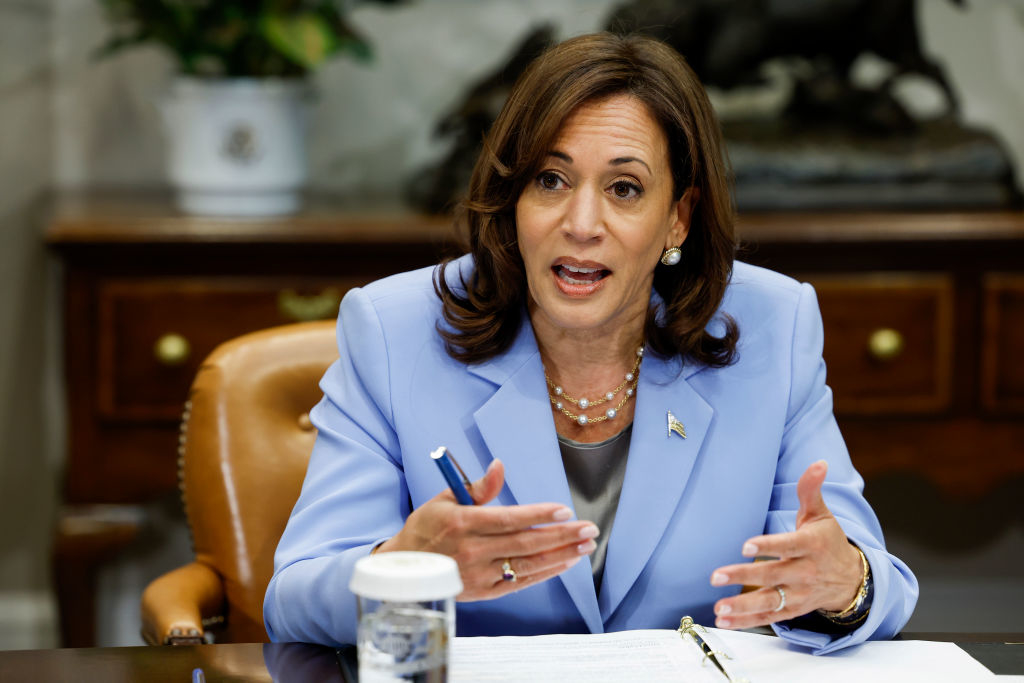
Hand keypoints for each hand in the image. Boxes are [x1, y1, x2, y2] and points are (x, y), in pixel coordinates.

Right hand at [376, 459, 597, 599]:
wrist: (404, 567)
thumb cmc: (427, 526)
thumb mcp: (446, 498)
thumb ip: (478, 487)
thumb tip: (499, 466)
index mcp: (463, 523)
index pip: (509, 519)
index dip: (539, 516)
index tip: (564, 511)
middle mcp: (473, 550)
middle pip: (525, 543)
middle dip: (562, 536)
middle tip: (589, 529)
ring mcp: (478, 574)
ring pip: (527, 565)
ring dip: (560, 555)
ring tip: (585, 545)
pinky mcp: (482, 592)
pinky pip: (519, 582)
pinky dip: (544, 573)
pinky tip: (564, 562)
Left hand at [709, 460, 862, 628]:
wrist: (852, 579)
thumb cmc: (829, 542)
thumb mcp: (822, 514)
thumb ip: (811, 490)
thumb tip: (819, 463)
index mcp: (811, 546)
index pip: (788, 546)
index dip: (768, 546)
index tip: (745, 546)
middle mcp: (805, 573)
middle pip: (772, 576)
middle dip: (743, 577)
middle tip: (716, 576)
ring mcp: (799, 594)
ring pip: (770, 602)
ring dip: (742, 607)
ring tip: (718, 607)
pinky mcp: (793, 609)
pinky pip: (769, 617)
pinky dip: (746, 621)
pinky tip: (724, 620)